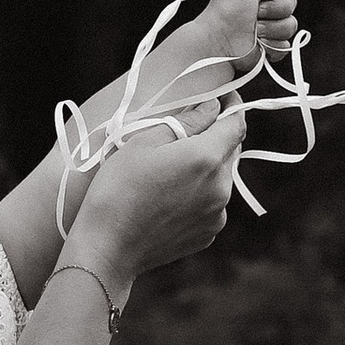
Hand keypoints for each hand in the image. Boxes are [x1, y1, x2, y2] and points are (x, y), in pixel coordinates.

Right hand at [75, 96, 245, 278]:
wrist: (108, 246)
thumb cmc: (118, 189)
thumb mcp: (144, 142)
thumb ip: (187, 121)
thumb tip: (212, 107)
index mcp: (206, 158)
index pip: (236, 122)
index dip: (231, 105)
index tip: (220, 98)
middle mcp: (221, 187)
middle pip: (230, 151)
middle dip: (215, 137)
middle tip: (184, 134)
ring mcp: (217, 214)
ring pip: (222, 178)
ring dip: (206, 168)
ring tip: (170, 171)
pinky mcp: (208, 233)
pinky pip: (213, 204)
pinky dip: (200, 194)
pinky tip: (170, 196)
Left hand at [182, 0, 299, 92]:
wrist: (219, 43)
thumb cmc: (225, 12)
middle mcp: (265, 7)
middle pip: (290, 2)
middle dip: (273, 9)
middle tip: (256, 12)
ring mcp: (269, 27)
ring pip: (290, 24)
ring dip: (271, 27)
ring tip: (255, 30)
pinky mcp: (270, 46)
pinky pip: (286, 44)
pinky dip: (272, 44)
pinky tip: (259, 43)